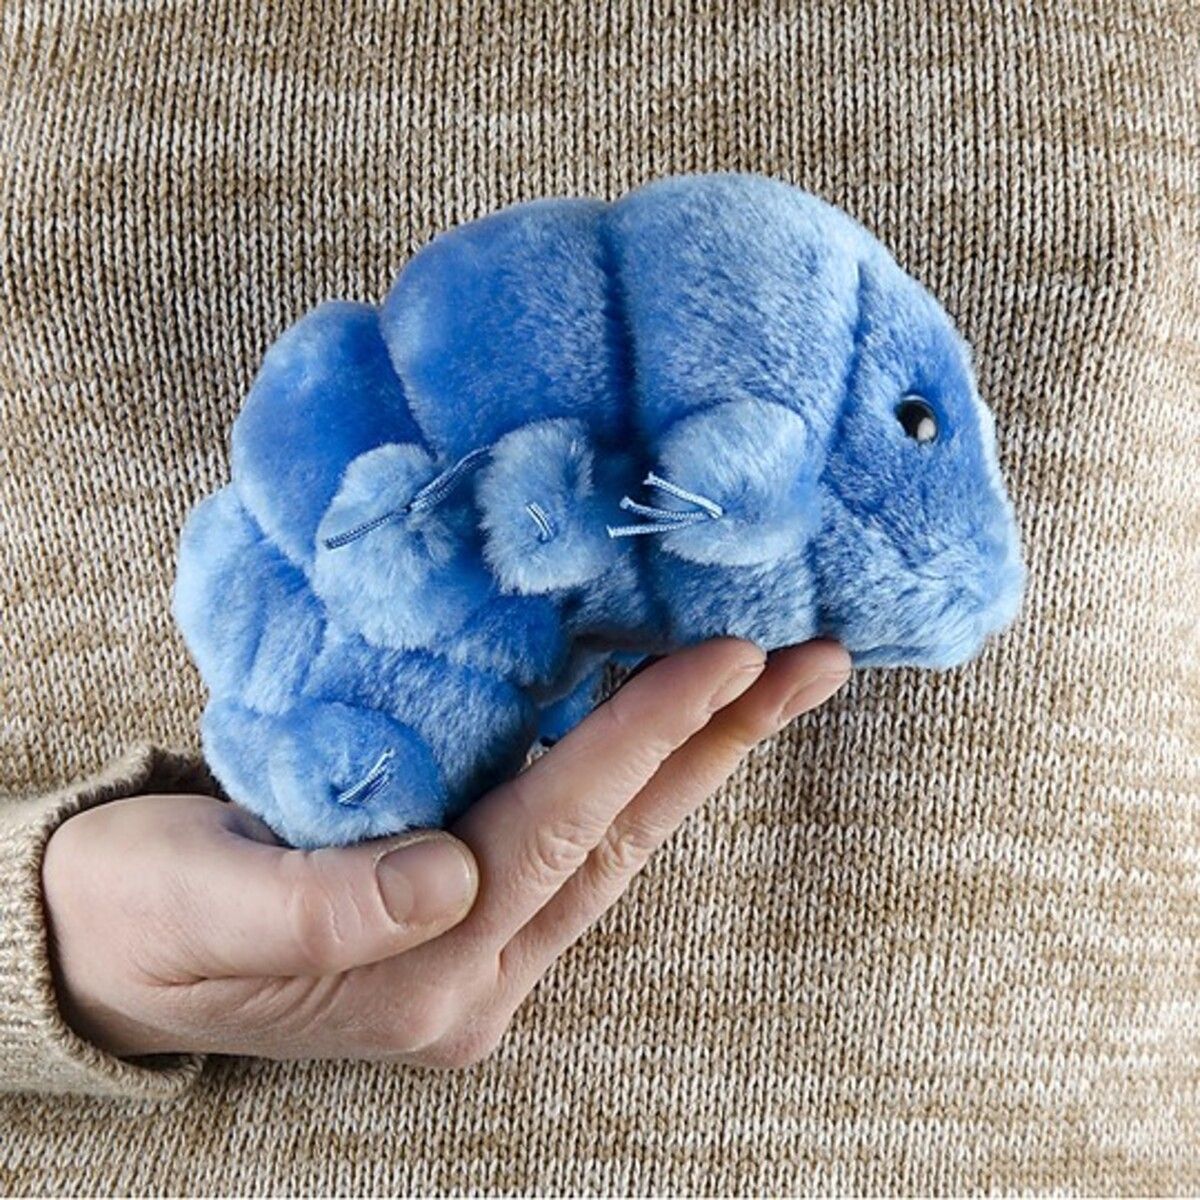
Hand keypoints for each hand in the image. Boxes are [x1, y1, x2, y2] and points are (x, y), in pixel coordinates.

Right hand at [42, 637, 849, 1067]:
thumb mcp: (199, 905)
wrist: (101, 950)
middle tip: (812, 665)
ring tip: (768, 684)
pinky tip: (668, 724)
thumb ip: (321, 905)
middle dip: (719, 746)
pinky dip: (629, 776)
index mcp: (417, 971)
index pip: (557, 828)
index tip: (726, 656)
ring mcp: (479, 959)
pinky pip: (573, 845)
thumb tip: (449, 879)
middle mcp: (473, 974)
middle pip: (620, 841)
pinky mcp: (464, 929)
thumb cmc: (136, 915)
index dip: (641, 734)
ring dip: (693, 760)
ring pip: (612, 845)